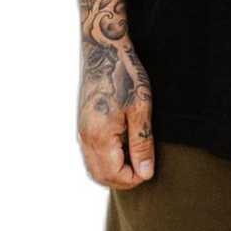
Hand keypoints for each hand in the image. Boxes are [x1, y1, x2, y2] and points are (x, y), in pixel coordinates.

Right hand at [78, 41, 154, 189]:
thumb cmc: (125, 75)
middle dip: (122, 180)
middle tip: (144, 169)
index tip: (149, 170)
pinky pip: (91, 154)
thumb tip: (145, 173)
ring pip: (94, 167)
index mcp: (99, 136)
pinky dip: (106, 160)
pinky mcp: (84, 124)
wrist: (104, 50)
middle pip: (100, 176)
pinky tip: (124, 147)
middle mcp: (85, 138)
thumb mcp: (141, 108)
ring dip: (113, 171)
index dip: (133, 179)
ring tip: (136, 158)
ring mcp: (82, 131)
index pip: (113, 175)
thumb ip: (142, 143)